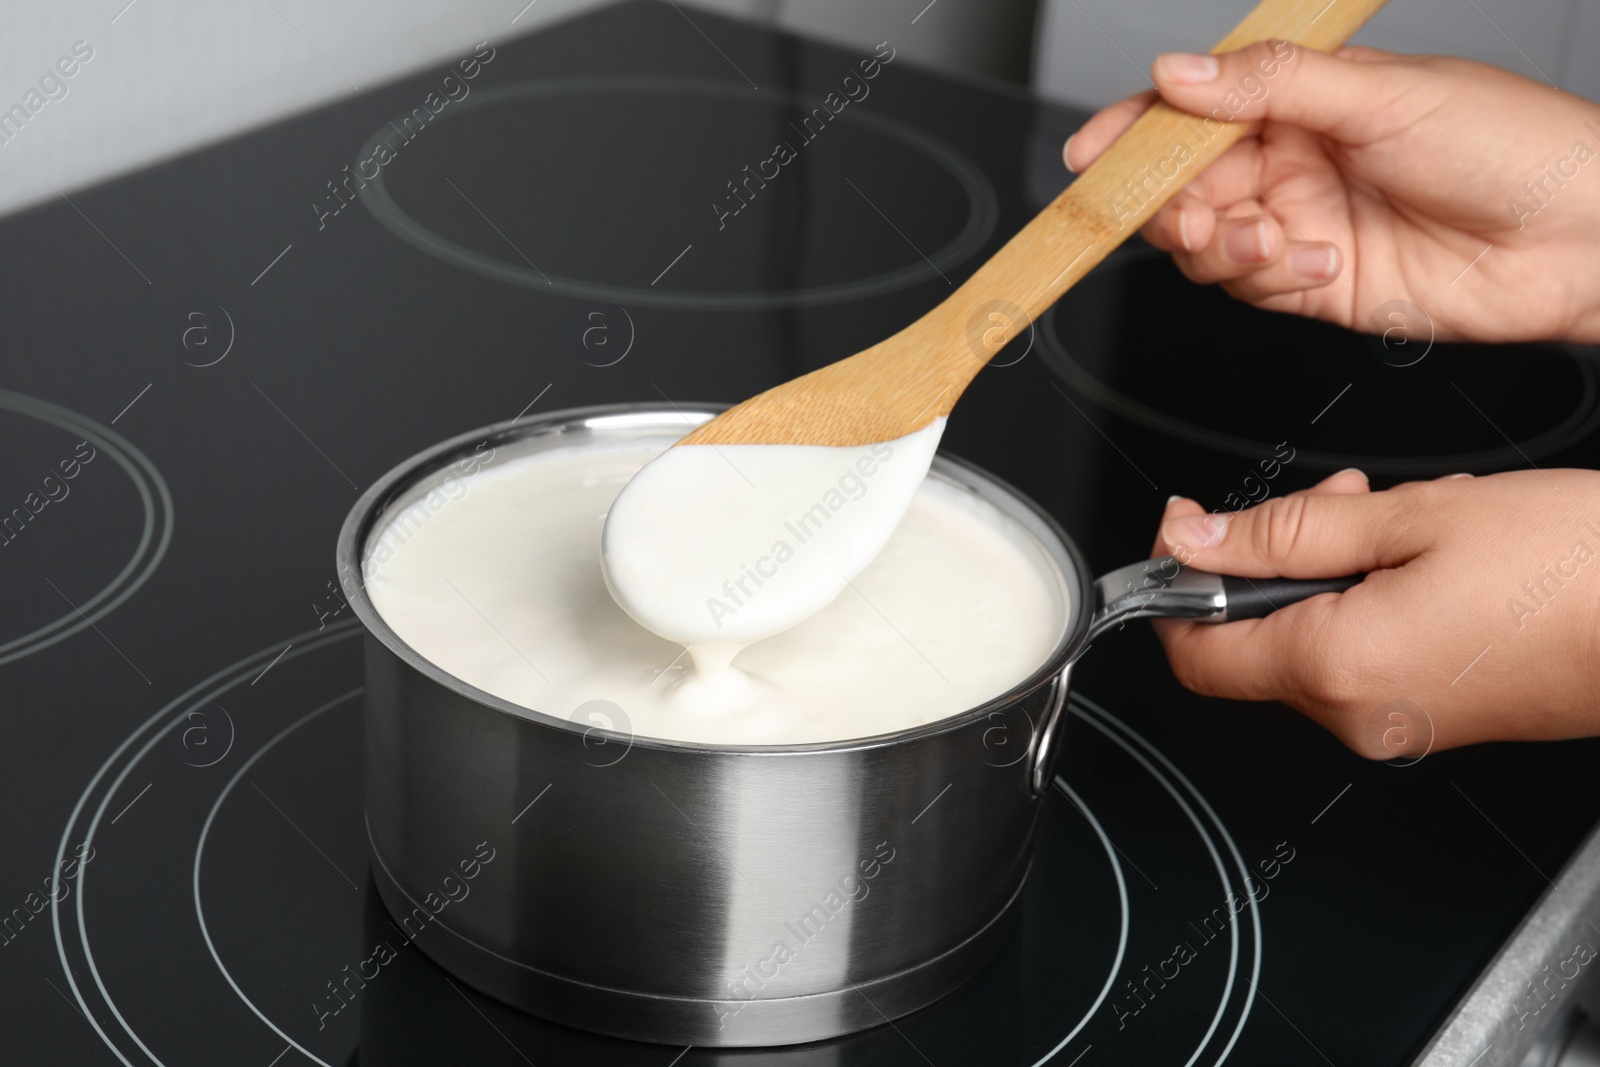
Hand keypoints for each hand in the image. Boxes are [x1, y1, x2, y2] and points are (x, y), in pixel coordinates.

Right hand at [1065, 43, 1599, 344]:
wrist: (1581, 239)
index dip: (1136, 132)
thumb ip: (1270, 85)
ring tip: (1274, 239)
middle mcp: (1295, 161)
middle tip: (1193, 211)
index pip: (1193, 111)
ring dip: (1222, 246)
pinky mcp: (1318, 285)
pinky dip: (1268, 279)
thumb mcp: (1382, 93)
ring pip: (1207, 244)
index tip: (1092, 155)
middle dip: (1173, 204)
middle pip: (1184, 185)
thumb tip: (1179, 73)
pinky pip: (1252, 287)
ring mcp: (1303, 225)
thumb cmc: (1512, 145)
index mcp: (1305, 100)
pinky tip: (1316, 263)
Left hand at [1152, 470, 1599, 756]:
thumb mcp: (1413, 517)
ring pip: (1314, 643)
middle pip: (1254, 643)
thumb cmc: (1576, 568)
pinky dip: (1372, 602)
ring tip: (1400, 518)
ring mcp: (1403, 727)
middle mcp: (1362, 716)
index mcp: (1338, 668)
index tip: (1191, 531)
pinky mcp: (1442, 720)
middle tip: (1334, 502)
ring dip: (1331, 571)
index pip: (1195, 653)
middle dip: (1274, 560)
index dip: (1176, 588)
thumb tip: (1195, 539)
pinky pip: (1368, 659)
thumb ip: (1285, 530)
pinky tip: (1431, 556)